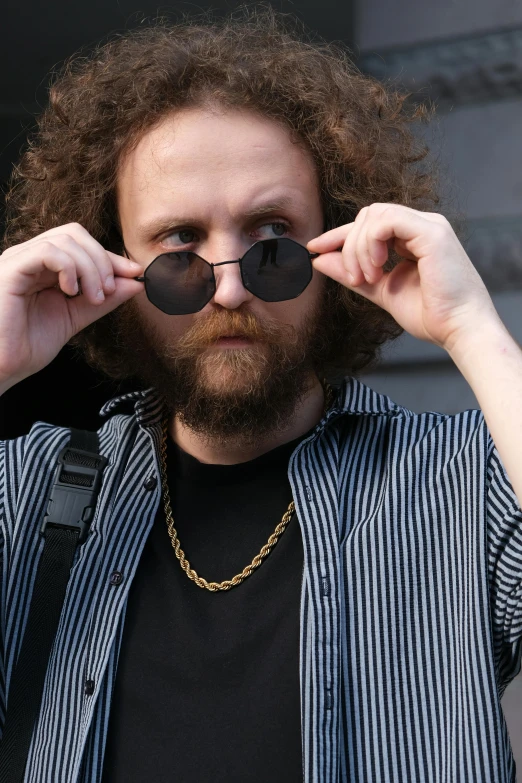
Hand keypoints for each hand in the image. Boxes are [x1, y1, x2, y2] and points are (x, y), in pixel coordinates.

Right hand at [0, 223, 143, 392]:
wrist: (2, 368)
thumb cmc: (27, 346)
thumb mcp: (74, 318)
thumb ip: (102, 300)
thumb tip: (135, 283)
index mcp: (42, 267)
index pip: (81, 245)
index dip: (110, 258)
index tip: (134, 274)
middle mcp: (29, 258)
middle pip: (75, 234)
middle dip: (103, 259)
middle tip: (109, 290)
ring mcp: (18, 260)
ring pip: (65, 240)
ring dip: (90, 267)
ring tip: (94, 298)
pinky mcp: (11, 269)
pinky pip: (47, 252)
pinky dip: (69, 268)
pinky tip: (71, 292)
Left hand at [307, 203, 498, 351]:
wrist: (457, 330)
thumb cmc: (431, 315)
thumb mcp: (381, 291)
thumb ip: (352, 275)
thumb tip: (320, 260)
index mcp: (413, 238)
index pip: (369, 225)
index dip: (339, 235)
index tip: (316, 249)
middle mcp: (421, 226)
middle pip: (368, 216)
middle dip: (349, 245)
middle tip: (356, 278)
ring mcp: (429, 226)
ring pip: (375, 215)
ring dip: (360, 248)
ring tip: (368, 277)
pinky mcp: (433, 233)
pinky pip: (388, 221)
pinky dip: (372, 243)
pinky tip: (377, 267)